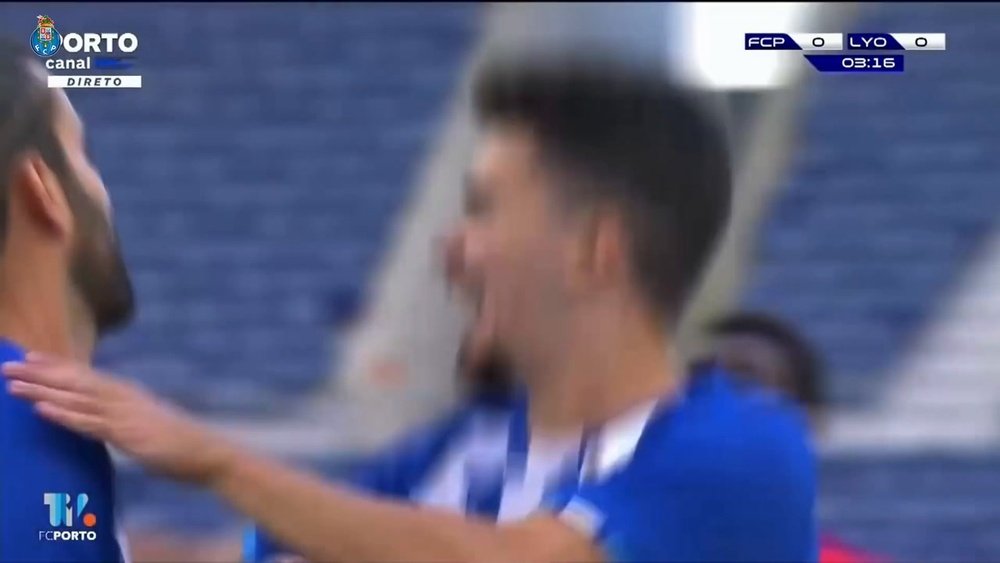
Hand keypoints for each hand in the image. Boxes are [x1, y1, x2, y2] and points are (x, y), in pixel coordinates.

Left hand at [2, 353, 236, 485]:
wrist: (206, 451)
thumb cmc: (178, 440)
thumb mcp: (146, 420)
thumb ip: (124, 414)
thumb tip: (106, 415)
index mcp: (126, 392)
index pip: (85, 374)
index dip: (56, 365)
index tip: (29, 356)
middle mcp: (123, 397)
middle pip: (75, 381)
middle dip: (40, 373)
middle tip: (7, 365)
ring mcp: (124, 414)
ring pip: (76, 399)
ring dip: (42, 392)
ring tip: (13, 386)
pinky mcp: (127, 434)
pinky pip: (89, 424)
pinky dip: (64, 416)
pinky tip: (43, 410)